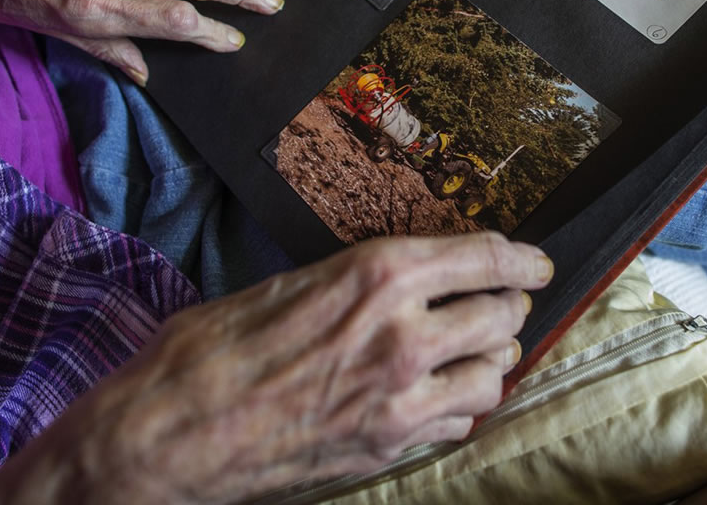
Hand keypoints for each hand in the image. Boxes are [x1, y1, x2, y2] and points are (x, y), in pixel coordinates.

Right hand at [0, 232, 553, 504]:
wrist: (172, 435)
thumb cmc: (212, 349)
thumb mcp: (289, 284)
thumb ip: (360, 281)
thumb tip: (412, 275)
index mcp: (378, 277)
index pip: (486, 258)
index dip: (523, 258)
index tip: (534, 262)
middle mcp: (404, 337)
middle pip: (505, 317)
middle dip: (508, 306)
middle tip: (499, 302)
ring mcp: (402, 401)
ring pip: (495, 376)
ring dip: (490, 359)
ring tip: (469, 350)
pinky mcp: (389, 447)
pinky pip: (460, 425)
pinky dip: (460, 406)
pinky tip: (436, 395)